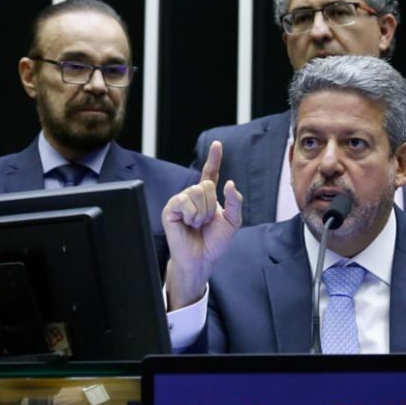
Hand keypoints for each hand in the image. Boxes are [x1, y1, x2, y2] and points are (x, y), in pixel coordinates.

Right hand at [163, 140, 242, 308]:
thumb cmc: (214, 242)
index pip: (211, 172)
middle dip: (211, 206)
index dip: (214, 158)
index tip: (218, 145)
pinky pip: (184, 201)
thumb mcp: (232, 221)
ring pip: (197, 192)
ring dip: (202, 213)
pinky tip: (188, 224)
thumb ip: (235, 202)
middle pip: (206, 185)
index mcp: (208, 196)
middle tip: (205, 222)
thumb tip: (230, 183)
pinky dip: (191, 215)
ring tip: (196, 224)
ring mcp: (181, 200)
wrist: (201, 259)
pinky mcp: (171, 209)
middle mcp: (193, 195)